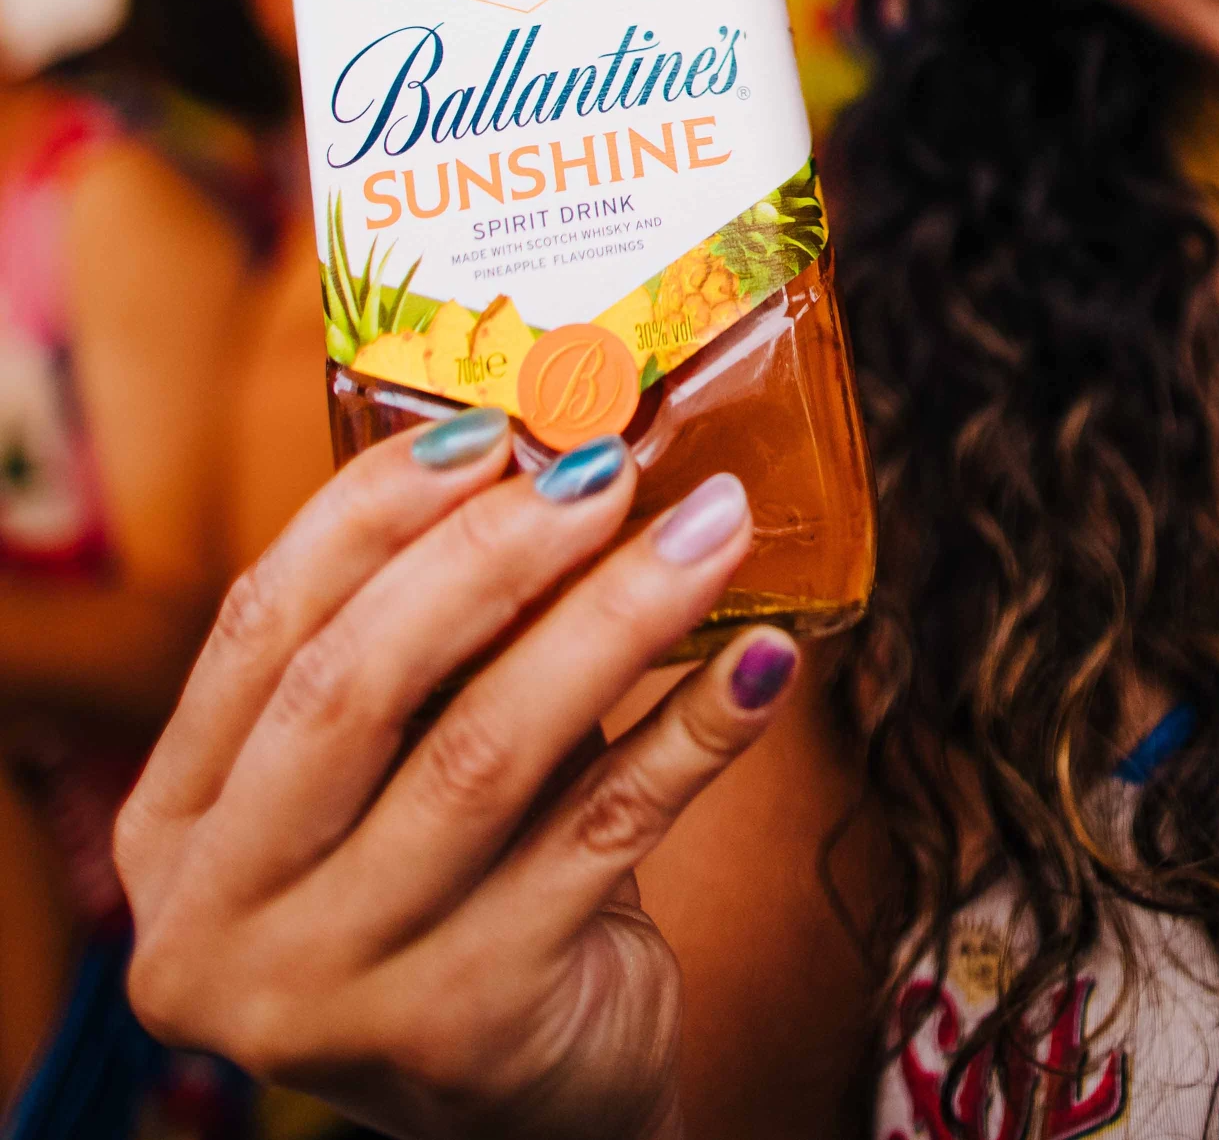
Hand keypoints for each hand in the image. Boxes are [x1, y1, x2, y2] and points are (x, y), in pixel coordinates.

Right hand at [116, 412, 798, 1139]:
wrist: (529, 1101)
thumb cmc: (458, 887)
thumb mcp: (392, 774)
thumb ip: (425, 644)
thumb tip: (549, 451)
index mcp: (175, 833)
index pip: (259, 628)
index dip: (370, 512)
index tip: (488, 427)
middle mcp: (217, 927)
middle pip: (356, 687)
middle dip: (493, 554)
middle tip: (606, 467)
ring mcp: (332, 994)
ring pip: (486, 753)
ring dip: (615, 617)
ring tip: (710, 527)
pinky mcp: (468, 1031)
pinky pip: (603, 836)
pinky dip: (693, 733)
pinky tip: (761, 660)